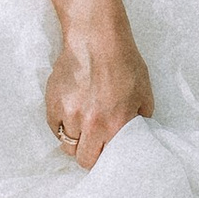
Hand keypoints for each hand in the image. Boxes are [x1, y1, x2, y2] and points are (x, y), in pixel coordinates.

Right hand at [47, 0, 154, 173]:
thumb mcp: (145, 92)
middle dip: (87, 154)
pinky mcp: (53, 103)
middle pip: (82, 158)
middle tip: (92, 143)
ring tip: (82, 124)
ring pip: (67, 143)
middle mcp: (92, 124)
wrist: (97, 38)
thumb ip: (142, 119)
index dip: (104, 158)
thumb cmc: (124, 62)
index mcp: (117, 124)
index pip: (105, 159)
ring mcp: (70, 114)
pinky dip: (61, 125)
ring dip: (75, 138)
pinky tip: (71, 112)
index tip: (105, 153)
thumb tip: (137, 136)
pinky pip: (54, 127)